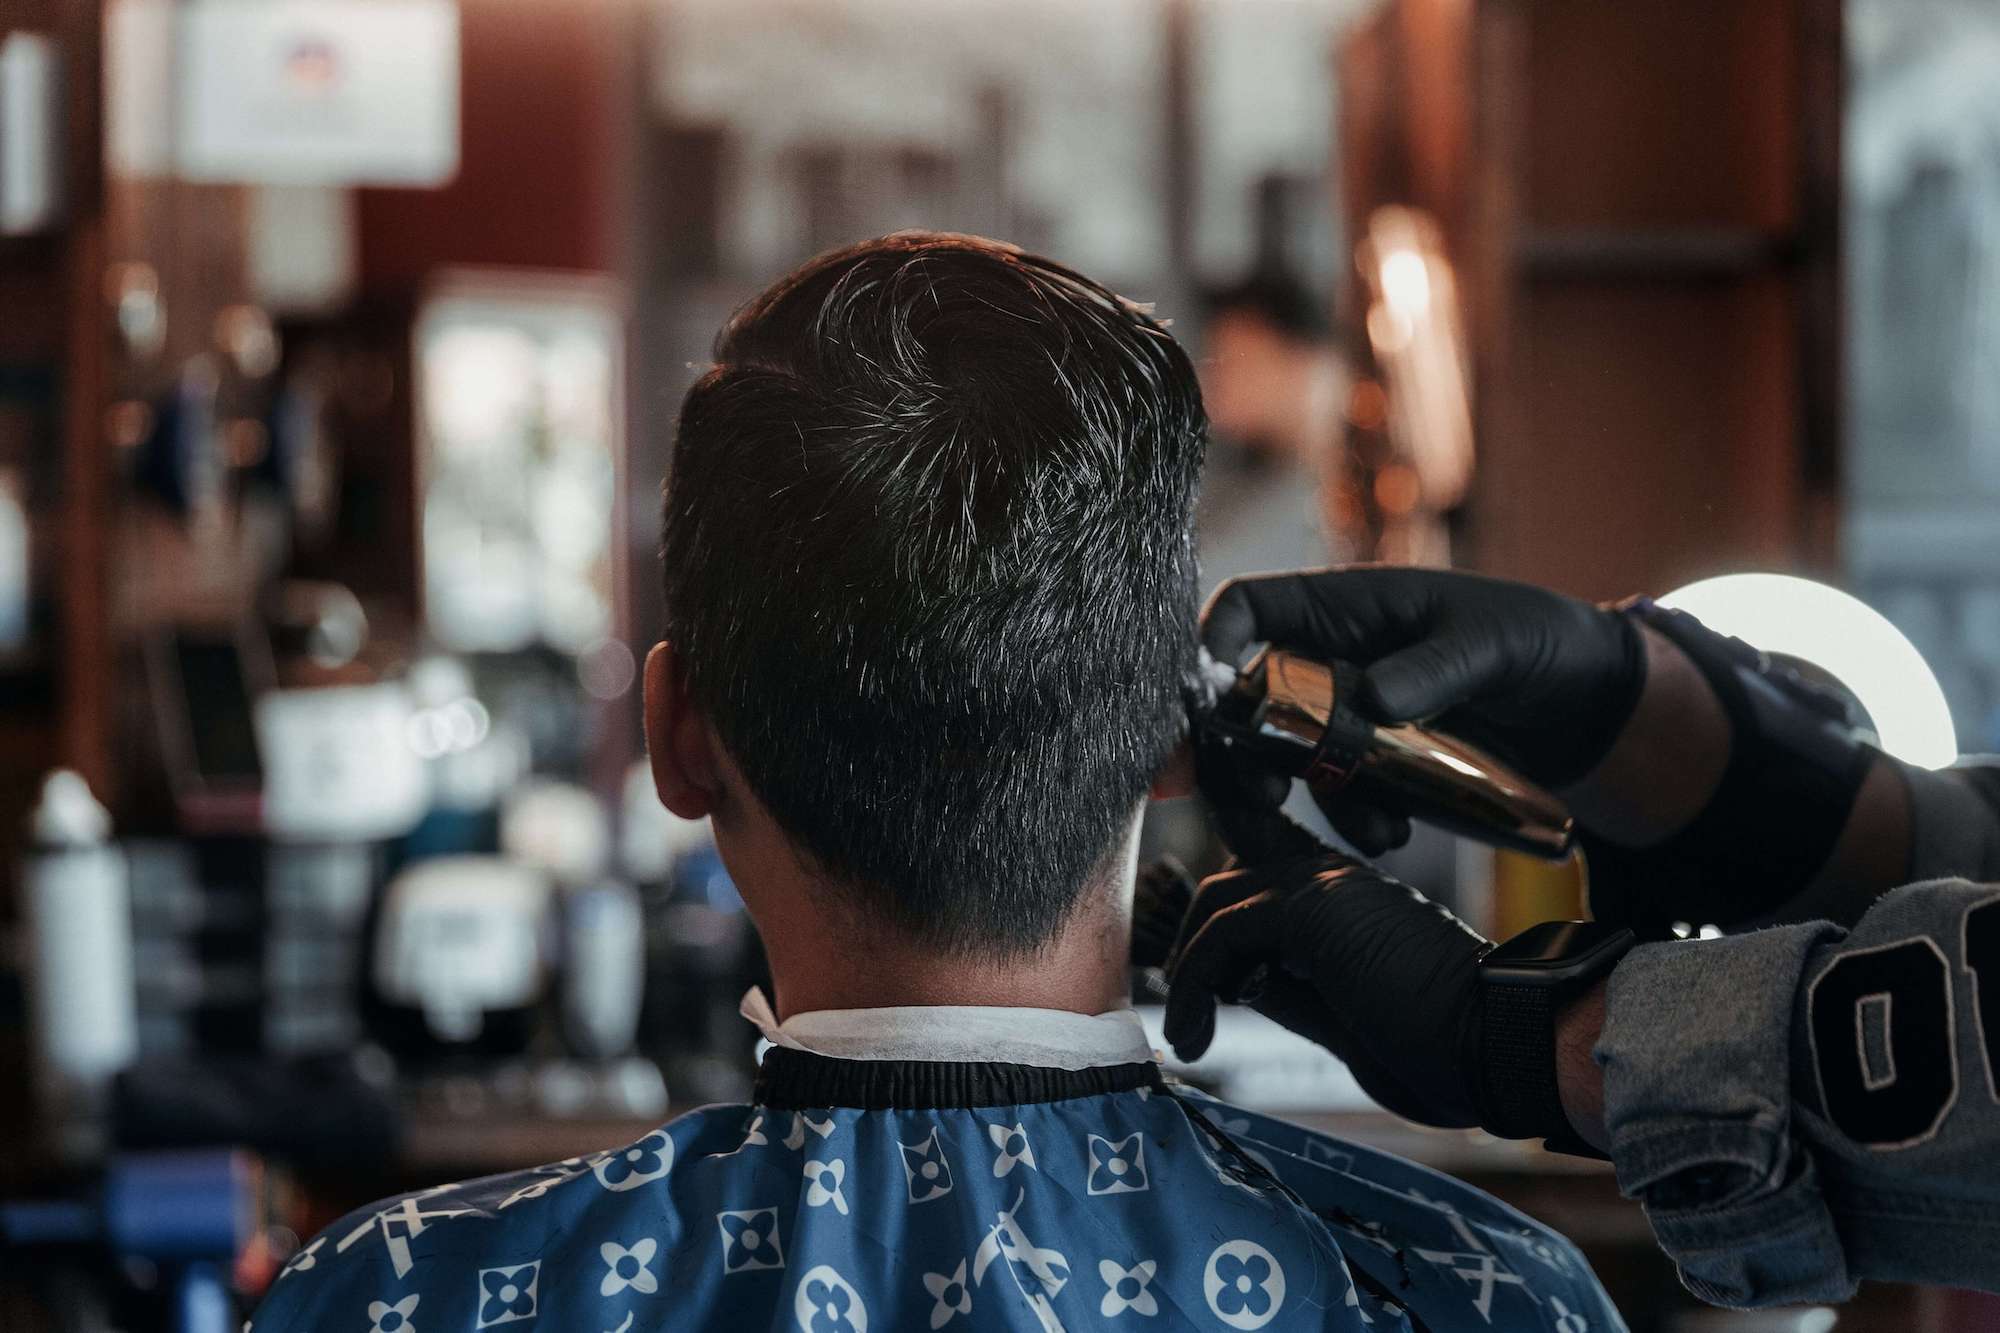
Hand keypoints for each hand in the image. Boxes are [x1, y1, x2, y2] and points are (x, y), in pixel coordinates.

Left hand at [1163, 852, 1489, 1128]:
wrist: (1498, 1045)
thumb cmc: (1440, 1048)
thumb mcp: (1338, 1016)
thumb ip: (1285, 988)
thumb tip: (1230, 982)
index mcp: (1347, 899)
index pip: (1258, 886)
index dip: (1216, 930)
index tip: (1192, 994)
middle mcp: (1332, 878)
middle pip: (1228, 887)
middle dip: (1192, 947)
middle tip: (1185, 1016)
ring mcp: (1322, 884)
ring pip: (1219, 901)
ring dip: (1189, 968)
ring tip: (1187, 1032)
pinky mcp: (1310, 908)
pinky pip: (1224, 933)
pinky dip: (1195, 982)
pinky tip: (1195, 1033)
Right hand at [1200, 567, 1645, 850]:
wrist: (1589, 708)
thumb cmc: (1540, 641)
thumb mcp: (1496, 643)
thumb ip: (1438, 665)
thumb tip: (1372, 698)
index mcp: (1344, 607)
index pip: (1246, 610)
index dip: (1210, 646)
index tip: (1206, 697)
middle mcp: (1330, 659)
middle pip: (1244, 699)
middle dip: (1234, 752)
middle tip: (1250, 800)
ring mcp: (1347, 715)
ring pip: (1283, 759)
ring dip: (1302, 802)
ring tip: (1363, 829)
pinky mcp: (1372, 765)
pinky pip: (1336, 796)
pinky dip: (1353, 822)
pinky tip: (1394, 835)